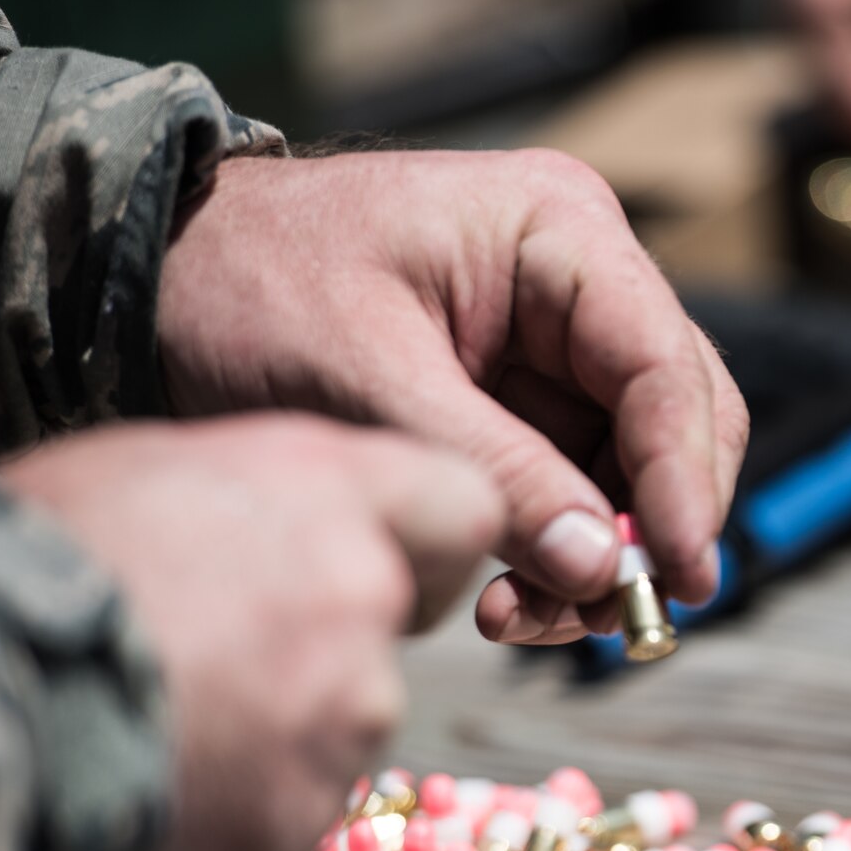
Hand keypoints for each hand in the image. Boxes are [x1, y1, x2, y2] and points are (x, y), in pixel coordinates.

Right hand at [0, 417, 503, 850]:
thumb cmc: (21, 561)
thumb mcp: (141, 475)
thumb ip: (254, 506)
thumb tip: (280, 535)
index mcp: (326, 492)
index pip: (462, 508)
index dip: (424, 548)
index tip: (374, 569)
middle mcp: (359, 602)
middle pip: (379, 645)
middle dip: (310, 664)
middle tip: (194, 669)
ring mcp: (339, 726)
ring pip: (326, 741)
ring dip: (260, 748)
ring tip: (134, 732)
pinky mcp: (295, 832)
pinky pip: (271, 829)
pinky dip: (217, 825)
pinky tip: (129, 794)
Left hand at [158, 150, 747, 644]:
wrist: (164, 279)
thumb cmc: (251, 290)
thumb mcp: (368, 384)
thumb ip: (498, 475)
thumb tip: (605, 569)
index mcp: (559, 232)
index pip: (665, 368)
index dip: (686, 482)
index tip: (681, 580)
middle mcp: (583, 280)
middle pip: (677, 422)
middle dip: (649, 528)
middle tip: (615, 618)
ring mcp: (562, 344)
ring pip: (637, 471)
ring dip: (601, 558)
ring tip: (520, 617)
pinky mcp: (532, 399)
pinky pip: (581, 490)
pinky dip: (560, 555)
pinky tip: (505, 599)